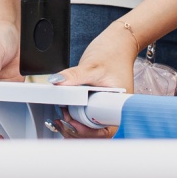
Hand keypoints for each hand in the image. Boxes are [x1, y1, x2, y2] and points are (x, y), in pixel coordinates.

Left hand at [52, 22, 139, 139]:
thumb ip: (74, 76)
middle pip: (96, 134)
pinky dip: (76, 118)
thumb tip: (56, 82)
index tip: (71, 124)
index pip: (105, 130)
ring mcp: (106, 108)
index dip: (86, 132)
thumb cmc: (113, 54)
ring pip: (91, 129)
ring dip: (75, 126)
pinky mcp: (98, 105)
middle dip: (76, 130)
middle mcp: (115, 110)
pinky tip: (66, 113)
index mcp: (119, 106)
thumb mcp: (92, 65)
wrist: (118, 44)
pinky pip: (88, 119)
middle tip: (62, 120)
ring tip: (63, 116)